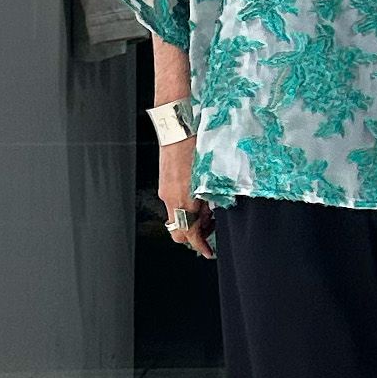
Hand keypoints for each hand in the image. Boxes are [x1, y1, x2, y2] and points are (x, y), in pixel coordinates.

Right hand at [158, 134, 215, 259]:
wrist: (177, 125)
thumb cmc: (195, 145)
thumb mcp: (209, 176)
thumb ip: (210, 198)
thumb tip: (212, 211)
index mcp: (183, 198)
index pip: (189, 233)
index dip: (200, 245)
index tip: (208, 252)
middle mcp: (170, 198)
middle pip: (179, 231)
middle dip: (195, 234)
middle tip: (211, 225)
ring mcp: (165, 190)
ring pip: (177, 217)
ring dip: (191, 219)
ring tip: (207, 208)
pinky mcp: (164, 183)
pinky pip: (173, 204)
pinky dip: (186, 206)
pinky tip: (197, 195)